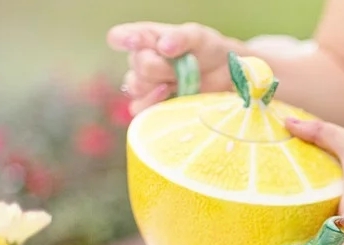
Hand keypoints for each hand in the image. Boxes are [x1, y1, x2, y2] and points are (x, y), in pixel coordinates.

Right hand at [106, 22, 238, 114]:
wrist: (223, 74)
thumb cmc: (207, 50)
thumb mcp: (197, 36)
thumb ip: (180, 38)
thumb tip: (163, 46)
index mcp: (146, 39)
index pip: (119, 37)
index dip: (124, 40)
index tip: (136, 42)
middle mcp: (141, 60)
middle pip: (137, 66)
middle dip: (160, 68)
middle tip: (179, 66)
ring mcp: (146, 84)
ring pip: (136, 88)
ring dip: (157, 86)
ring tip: (176, 83)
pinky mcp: (153, 105)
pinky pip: (140, 110)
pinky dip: (152, 105)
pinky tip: (168, 97)